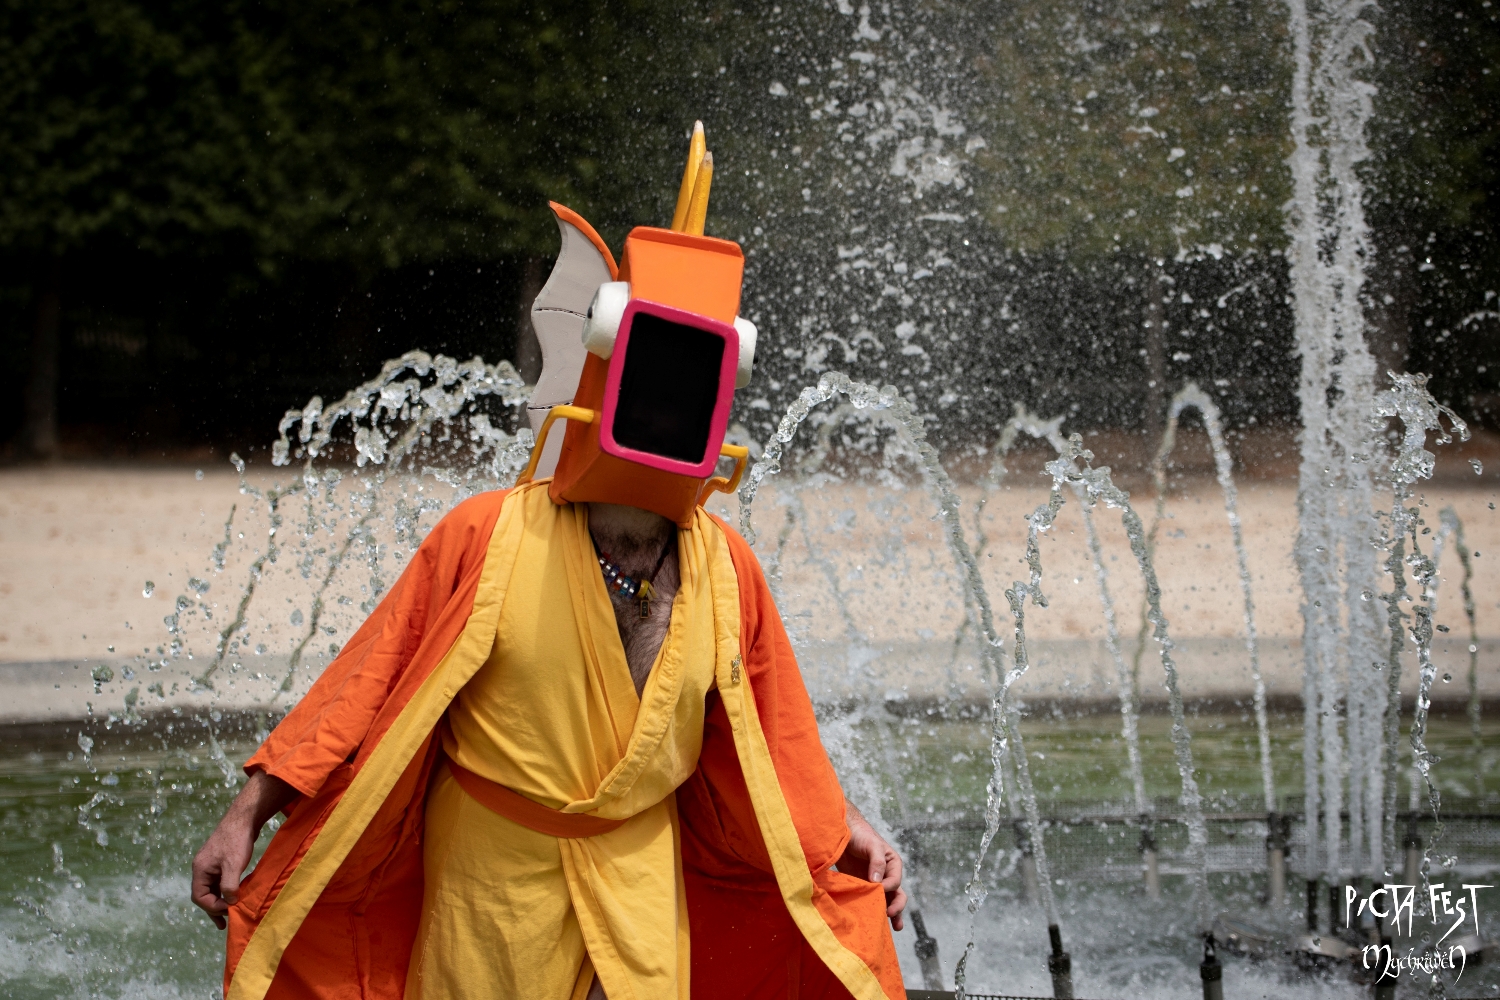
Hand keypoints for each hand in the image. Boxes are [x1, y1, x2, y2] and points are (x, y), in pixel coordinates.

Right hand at [191, 771, 295, 928]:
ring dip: (220, 901)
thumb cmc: (237, 840)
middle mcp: (202, 868)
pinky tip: (234, 897)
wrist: (245, 817)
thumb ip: (229, 885)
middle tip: (224, 923)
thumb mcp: (233, 865)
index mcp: (200, 869)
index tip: (228, 910)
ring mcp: (211, 864)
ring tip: (228, 916)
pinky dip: (225, 891)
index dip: (212, 907)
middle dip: (213, 909)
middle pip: (203, 895)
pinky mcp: (221, 861)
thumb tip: (229, 903)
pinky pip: (219, 881)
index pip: (199, 896)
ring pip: (212, 889)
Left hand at [838, 803, 907, 930]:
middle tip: (889, 915)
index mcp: (893, 865)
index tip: (878, 889)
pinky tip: (872, 922)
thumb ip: (877, 862)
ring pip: (886, 902)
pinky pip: (870, 901)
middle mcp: (887, 876)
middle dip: (896, 907)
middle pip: (897, 895)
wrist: (843, 832)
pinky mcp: (863, 888)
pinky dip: (873, 911)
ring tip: (895, 928)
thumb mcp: (872, 845)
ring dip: (891, 914)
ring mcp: (875, 883)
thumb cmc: (861, 835)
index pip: (895, 881)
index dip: (888, 887)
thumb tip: (878, 883)